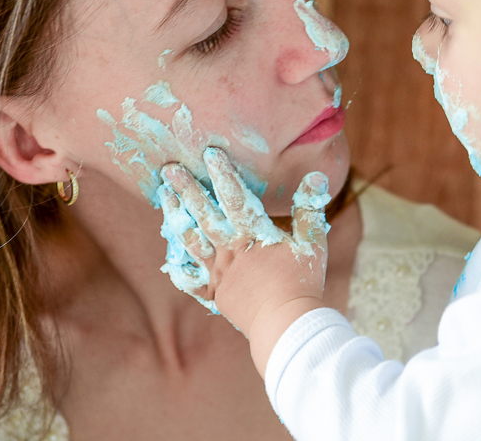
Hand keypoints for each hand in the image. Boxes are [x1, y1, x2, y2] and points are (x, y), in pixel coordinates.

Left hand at [159, 147, 330, 348]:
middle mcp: (229, 251)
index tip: (210, 153)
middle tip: (169, 169)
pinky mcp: (215, 295)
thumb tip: (315, 176)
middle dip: (187, 189)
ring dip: (176, 216)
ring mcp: (218, 273)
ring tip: (165, 196)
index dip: (223, 174)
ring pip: (191, 240)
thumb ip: (309, 208)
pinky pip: (190, 280)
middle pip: (204, 214)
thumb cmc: (303, 282)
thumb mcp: (312, 242)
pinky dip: (179, 267)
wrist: (287, 326)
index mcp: (252, 236)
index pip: (234, 197)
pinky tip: (170, 256)